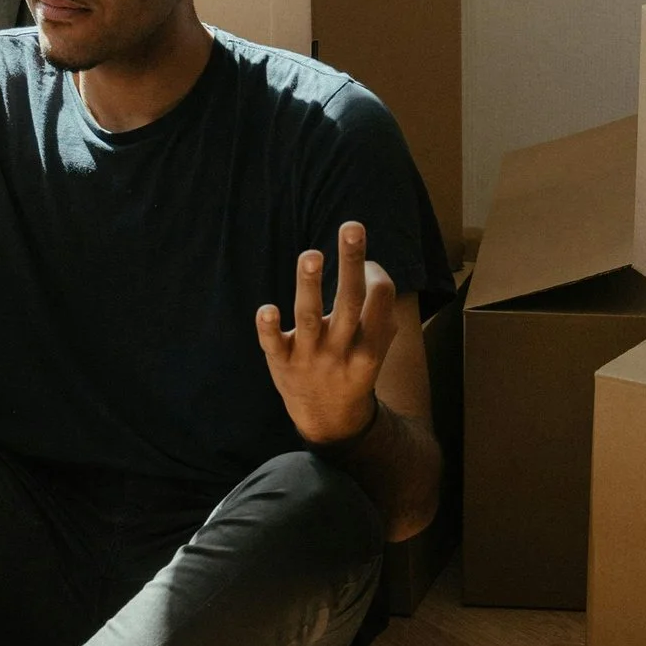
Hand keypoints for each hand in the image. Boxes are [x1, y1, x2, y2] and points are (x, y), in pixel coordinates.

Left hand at [256, 221, 396, 445]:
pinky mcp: (281, 363)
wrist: (330, 419)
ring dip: (309, 285)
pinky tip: (266, 309)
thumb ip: (379, 311)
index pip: (379, 299)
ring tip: (311, 255)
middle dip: (351, 263)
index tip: (366, 263)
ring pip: (310, 317)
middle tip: (351, 227)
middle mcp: (342, 349)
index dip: (373, 272)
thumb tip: (370, 267)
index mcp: (371, 343)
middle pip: (349, 301)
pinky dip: (269, 328)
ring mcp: (310, 357)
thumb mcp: (377, 346)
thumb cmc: (353, 367)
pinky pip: (274, 345)